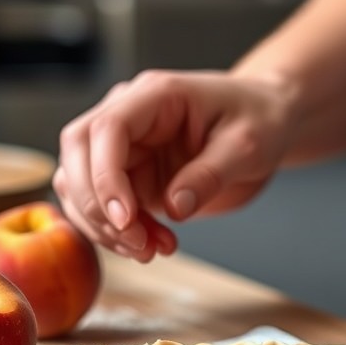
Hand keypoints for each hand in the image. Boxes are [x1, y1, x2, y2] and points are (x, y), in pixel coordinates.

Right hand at [53, 70, 295, 261]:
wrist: (268, 122)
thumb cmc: (260, 119)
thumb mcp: (248, 145)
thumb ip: (210, 174)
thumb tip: (174, 207)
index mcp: (155, 95)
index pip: (107, 128)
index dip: (105, 176)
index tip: (126, 219)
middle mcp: (130, 115)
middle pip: (78, 154)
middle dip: (97, 206)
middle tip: (139, 243)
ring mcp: (125, 146)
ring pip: (80, 185)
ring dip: (105, 226)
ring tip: (154, 249)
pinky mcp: (129, 175)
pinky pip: (102, 206)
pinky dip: (117, 233)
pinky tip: (154, 245)